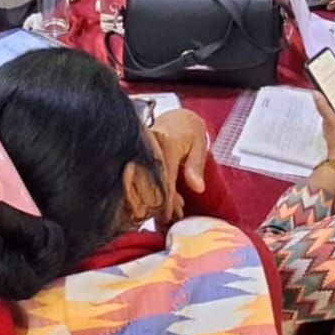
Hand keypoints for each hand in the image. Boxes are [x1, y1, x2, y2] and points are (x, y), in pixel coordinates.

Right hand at [149, 110, 209, 224]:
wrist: (173, 116)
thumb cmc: (187, 128)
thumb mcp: (199, 144)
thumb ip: (196, 165)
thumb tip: (197, 188)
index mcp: (166, 142)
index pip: (165, 175)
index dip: (168, 197)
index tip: (171, 214)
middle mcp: (149, 146)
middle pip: (151, 181)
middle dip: (160, 203)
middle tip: (171, 217)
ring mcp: (140, 150)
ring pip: (144, 181)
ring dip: (155, 199)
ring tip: (167, 213)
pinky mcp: (135, 156)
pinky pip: (141, 176)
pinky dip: (150, 191)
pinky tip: (160, 202)